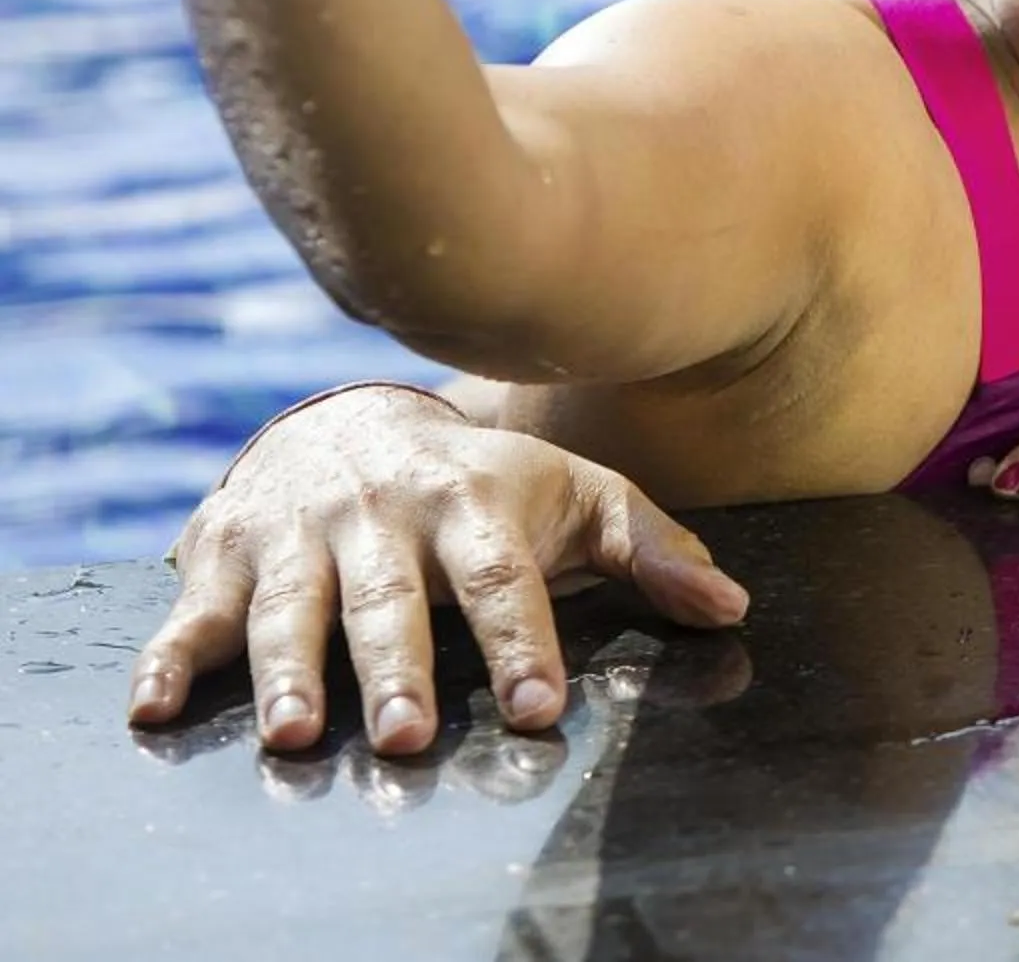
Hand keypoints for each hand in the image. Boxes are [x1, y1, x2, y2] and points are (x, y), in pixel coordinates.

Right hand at [126, 385, 747, 757]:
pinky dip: (168, 656)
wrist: (353, 416)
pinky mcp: (224, 549)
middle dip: (400, 668)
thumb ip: (650, 549)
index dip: (525, 643)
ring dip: (288, 672)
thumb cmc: (481, 482)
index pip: (505, 579)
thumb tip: (731, 605)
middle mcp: (381, 516)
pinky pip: (193, 610)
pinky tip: (154, 708)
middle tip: (410, 735)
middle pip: (393, 602)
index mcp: (472, 502)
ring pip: (291, 609)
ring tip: (297, 734)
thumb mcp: (575, 497)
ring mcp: (298, 532)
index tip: (542, 705)